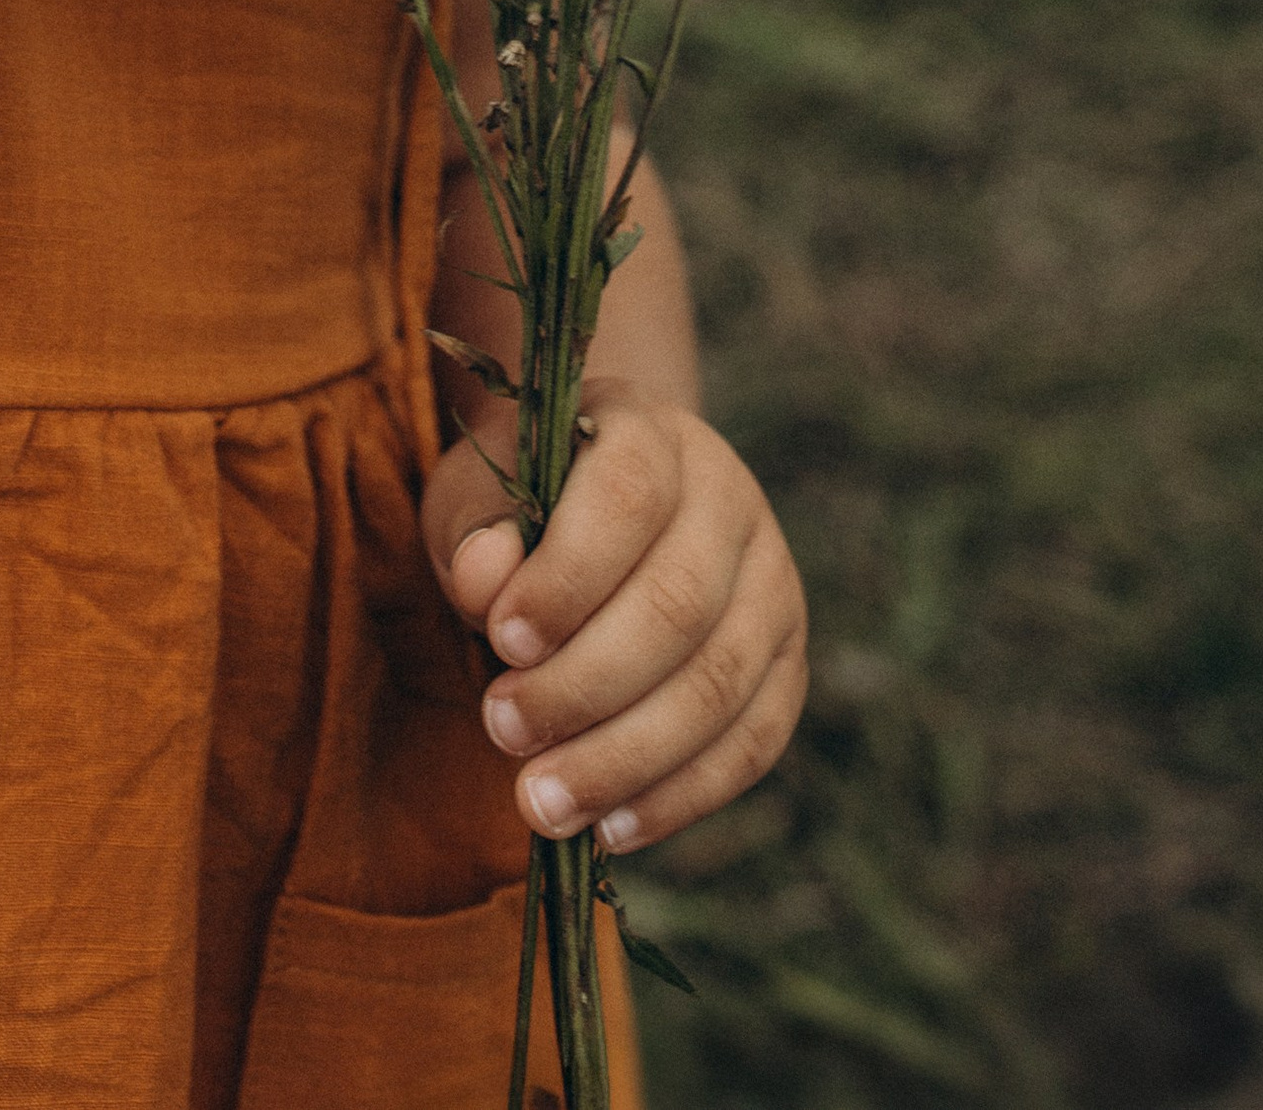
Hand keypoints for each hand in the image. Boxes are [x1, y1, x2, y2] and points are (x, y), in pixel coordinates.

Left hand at [423, 379, 807, 851]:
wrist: (602, 513)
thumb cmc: (528, 506)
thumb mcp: (480, 493)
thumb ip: (474, 528)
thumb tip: (486, 577)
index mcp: (653, 435)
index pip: (626, 499)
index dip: (566, 578)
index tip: (500, 640)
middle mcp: (731, 502)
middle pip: (678, 605)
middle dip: (584, 685)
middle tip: (501, 730)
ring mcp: (773, 585)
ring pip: (720, 686)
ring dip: (625, 758)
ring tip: (540, 802)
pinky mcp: (788, 666)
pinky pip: (752, 745)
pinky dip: (680, 796)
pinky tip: (610, 828)